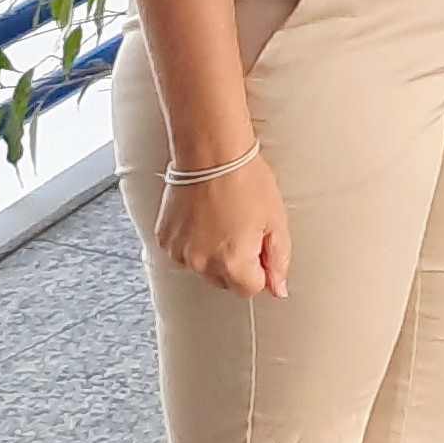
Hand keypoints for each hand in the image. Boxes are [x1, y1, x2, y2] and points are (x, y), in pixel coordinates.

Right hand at [155, 148, 289, 300]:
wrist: (211, 153)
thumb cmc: (247, 181)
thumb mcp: (276, 220)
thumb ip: (278, 260)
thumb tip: (278, 290)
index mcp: (232, 263)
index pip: (251, 289)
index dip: (260, 268)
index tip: (260, 244)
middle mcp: (202, 264)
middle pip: (226, 281)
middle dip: (237, 263)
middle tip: (242, 226)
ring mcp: (179, 253)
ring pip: (204, 267)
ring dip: (214, 253)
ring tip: (222, 218)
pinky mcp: (165, 239)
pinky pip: (184, 252)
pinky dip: (194, 241)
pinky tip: (203, 216)